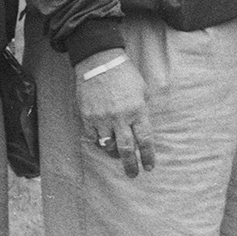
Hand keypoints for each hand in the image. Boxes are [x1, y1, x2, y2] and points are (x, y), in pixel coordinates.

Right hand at [76, 51, 152, 175]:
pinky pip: (93, 138)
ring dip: (114, 153)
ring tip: (117, 155)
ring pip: (108, 146)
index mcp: (137, 110)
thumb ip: (143, 110)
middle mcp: (120, 117)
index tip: (149, 167)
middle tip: (133, 174)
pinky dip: (99, 142)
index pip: (145, 140)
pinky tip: (103, 142)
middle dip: (131, 165)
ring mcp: (102, 118)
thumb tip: (142, 130)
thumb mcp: (142, 90)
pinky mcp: (87, 117)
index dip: (147, 156)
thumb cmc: (125, 75)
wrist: (100, 62)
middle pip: (127, 149)